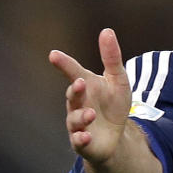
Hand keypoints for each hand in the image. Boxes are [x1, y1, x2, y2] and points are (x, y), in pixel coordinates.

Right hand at [48, 28, 131, 164]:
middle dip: (75, 90)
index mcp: (86, 86)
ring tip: (91, 113)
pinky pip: (78, 141)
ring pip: (74, 119)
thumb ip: (112, 57)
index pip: (73, 72)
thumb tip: (107, 30)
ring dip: (82, 116)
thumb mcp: (118, 79)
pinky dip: (81, 138)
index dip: (64, 63)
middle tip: (80, 82)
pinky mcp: (83, 142)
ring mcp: (79, 123)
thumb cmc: (114, 104)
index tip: (54, 54)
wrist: (116, 134)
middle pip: (72, 96)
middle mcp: (78, 103)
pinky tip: (86, 135)